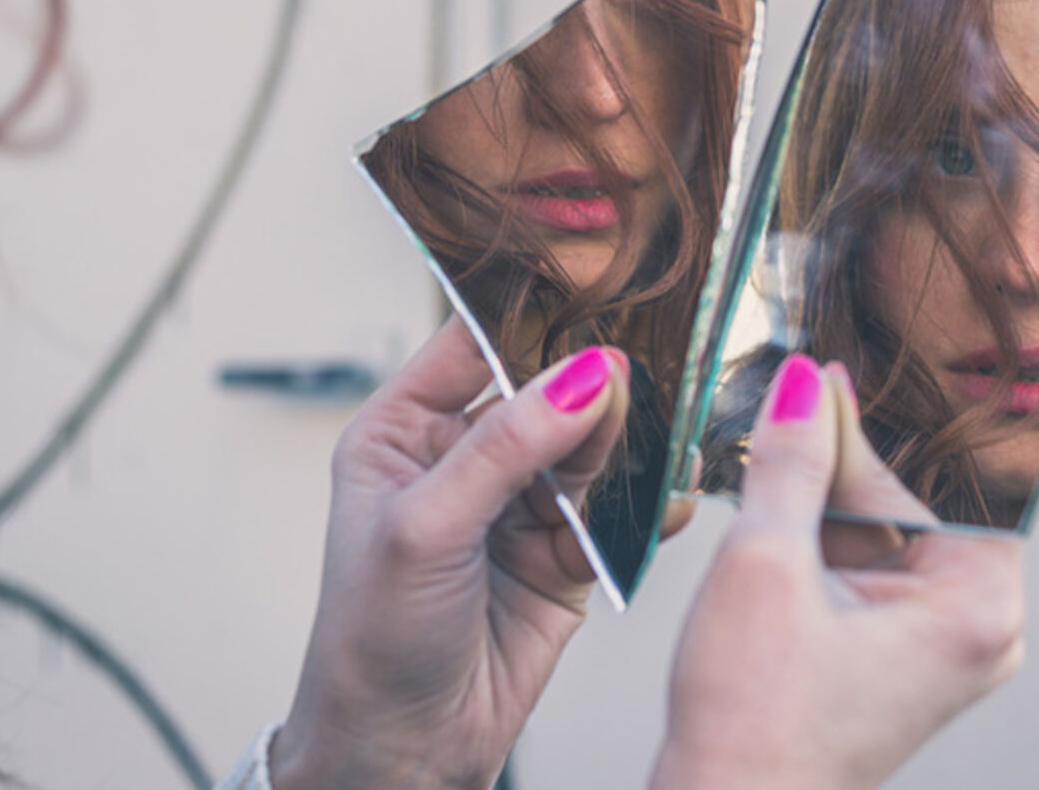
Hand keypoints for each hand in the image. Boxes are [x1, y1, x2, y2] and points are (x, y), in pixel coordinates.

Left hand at [272, 320, 629, 789]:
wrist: (402, 750)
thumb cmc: (371, 640)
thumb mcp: (426, 528)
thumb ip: (505, 448)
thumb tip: (579, 378)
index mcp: (405, 431)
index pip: (473, 345)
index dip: (529, 320)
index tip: (591, 295)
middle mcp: (462, 460)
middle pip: (544, 393)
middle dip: (591, 388)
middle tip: (634, 384)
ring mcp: (516, 507)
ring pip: (588, 448)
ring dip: (623, 446)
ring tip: (655, 443)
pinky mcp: (563, 554)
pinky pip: (616, 511)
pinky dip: (646, 505)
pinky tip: (667, 498)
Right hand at [651, 356, 1026, 789]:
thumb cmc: (758, 726)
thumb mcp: (767, 563)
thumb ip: (792, 462)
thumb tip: (804, 387)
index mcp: (980, 606)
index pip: (935, 480)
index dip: (872, 426)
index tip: (825, 380)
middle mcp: (975, 630)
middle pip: (910, 505)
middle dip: (841, 464)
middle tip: (787, 411)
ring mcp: (935, 649)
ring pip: (881, 535)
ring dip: (821, 501)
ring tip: (768, 463)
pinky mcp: (895, 660)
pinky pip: (866, 572)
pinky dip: (818, 542)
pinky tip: (771, 517)